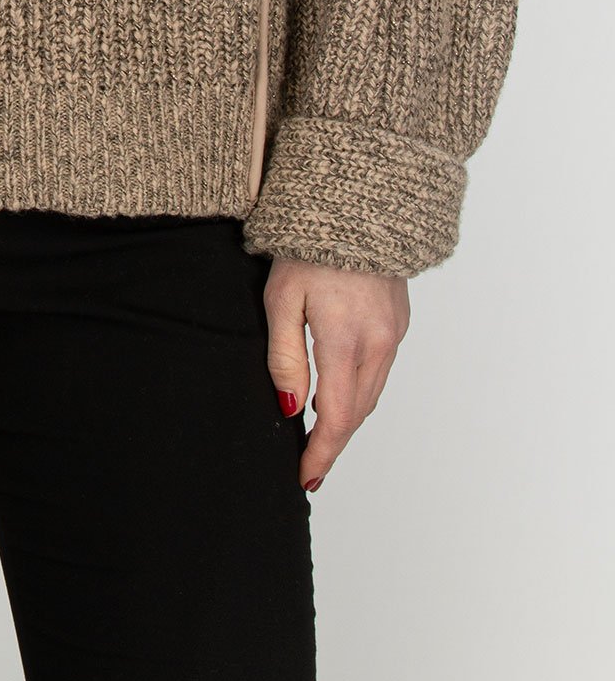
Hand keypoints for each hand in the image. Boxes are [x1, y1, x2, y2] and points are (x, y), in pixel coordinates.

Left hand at [263, 258, 409, 491]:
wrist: (356, 202)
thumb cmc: (308, 246)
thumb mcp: (282, 299)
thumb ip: (286, 357)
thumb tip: (289, 409)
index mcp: (346, 341)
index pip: (336, 417)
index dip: (321, 452)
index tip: (306, 477)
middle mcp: (378, 342)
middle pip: (358, 412)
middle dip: (334, 444)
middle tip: (310, 468)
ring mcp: (393, 332)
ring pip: (372, 392)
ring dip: (348, 420)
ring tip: (321, 440)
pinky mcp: (398, 320)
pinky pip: (380, 369)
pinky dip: (361, 390)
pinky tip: (342, 395)